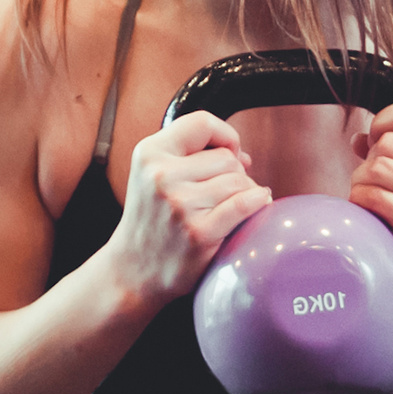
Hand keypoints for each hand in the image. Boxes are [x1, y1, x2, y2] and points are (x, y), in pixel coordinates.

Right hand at [110, 111, 272, 303]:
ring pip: (238, 180)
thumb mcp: (152, 174)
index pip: (201, 123)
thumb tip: (243, 155)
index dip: (224, 136)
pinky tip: (260, 203)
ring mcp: (180, 205)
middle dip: (234, 173)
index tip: (228, 154)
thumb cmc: (151, 220)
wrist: (132, 270)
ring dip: (244, 192)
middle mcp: (161, 175)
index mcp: (148, 154)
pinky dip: (259, 201)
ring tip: (230, 206)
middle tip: (222, 193)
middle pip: (226, 157)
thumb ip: (191, 155)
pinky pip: (245, 203)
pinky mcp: (199, 232)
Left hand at [351, 102, 392, 314]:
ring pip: (373, 168)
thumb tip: (359, 138)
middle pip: (386, 143)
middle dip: (371, 162)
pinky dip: (361, 204)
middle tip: (382, 186)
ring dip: (363, 184)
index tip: (379, 146)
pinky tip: (376, 216)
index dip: (383, 125)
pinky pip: (368, 196)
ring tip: (378, 201)